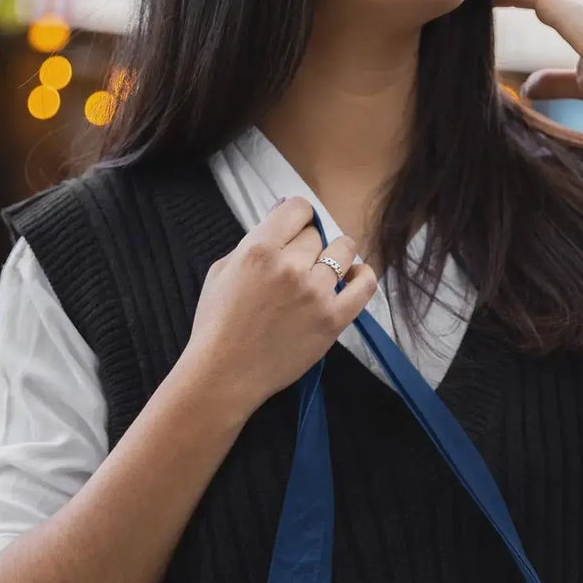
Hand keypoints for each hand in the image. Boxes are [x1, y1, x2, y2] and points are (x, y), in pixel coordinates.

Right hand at [183, 194, 378, 417]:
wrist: (225, 374)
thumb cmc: (217, 325)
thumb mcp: (221, 271)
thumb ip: (251, 243)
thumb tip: (280, 221)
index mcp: (259, 250)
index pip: (297, 209)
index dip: (297, 217)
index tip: (296, 229)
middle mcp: (290, 267)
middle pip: (316, 235)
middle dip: (308, 245)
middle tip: (297, 266)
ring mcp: (315, 293)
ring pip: (343, 252)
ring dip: (336, 256)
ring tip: (326, 270)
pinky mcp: (332, 319)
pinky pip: (365, 285)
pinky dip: (363, 276)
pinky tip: (354, 277)